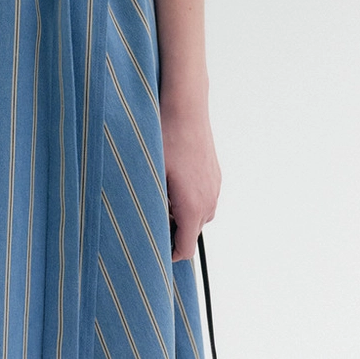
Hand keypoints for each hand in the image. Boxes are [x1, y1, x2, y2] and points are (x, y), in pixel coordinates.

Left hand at [159, 96, 220, 261]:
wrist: (185, 107)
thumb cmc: (165, 137)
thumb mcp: (153, 175)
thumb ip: (153, 206)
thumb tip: (144, 224)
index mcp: (192, 207)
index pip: (184, 248)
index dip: (168, 253)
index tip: (153, 247)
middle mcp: (208, 201)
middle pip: (191, 232)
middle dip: (172, 229)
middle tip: (150, 212)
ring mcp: (214, 187)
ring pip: (198, 214)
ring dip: (180, 212)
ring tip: (161, 192)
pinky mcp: (215, 175)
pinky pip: (203, 197)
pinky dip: (189, 197)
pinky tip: (173, 178)